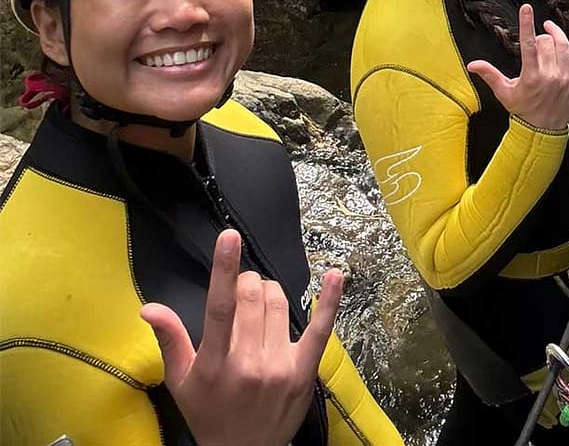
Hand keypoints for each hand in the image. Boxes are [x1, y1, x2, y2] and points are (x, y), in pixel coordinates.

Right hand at [140, 229, 342, 445]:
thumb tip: (149, 308)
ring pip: (279, 303)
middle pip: (253, 297)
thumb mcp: (180, 381)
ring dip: (269, 292)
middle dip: (246, 283)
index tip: (229, 237)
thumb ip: (169, 339)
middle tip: (240, 294)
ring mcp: (279, 368)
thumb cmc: (208, 413)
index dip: (224, 269)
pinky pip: (320, 329)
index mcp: (214, 365)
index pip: (219, 308)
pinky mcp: (304, 372)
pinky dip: (329, 301)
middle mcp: (248, 365)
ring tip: (259, 307)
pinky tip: (335, 276)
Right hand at [466, 3, 568, 130]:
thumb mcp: (504, 93)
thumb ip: (489, 75)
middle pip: (546, 42)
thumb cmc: (524, 112)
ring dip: (556, 34)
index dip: (527, 24)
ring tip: (550, 29)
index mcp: (531, 77)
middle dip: (539, 38)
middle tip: (535, 42)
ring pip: (563, 45)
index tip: (526, 9)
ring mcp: (565, 76)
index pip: (528, 44)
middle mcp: (550, 75)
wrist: (543, 132)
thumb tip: (473, 65)